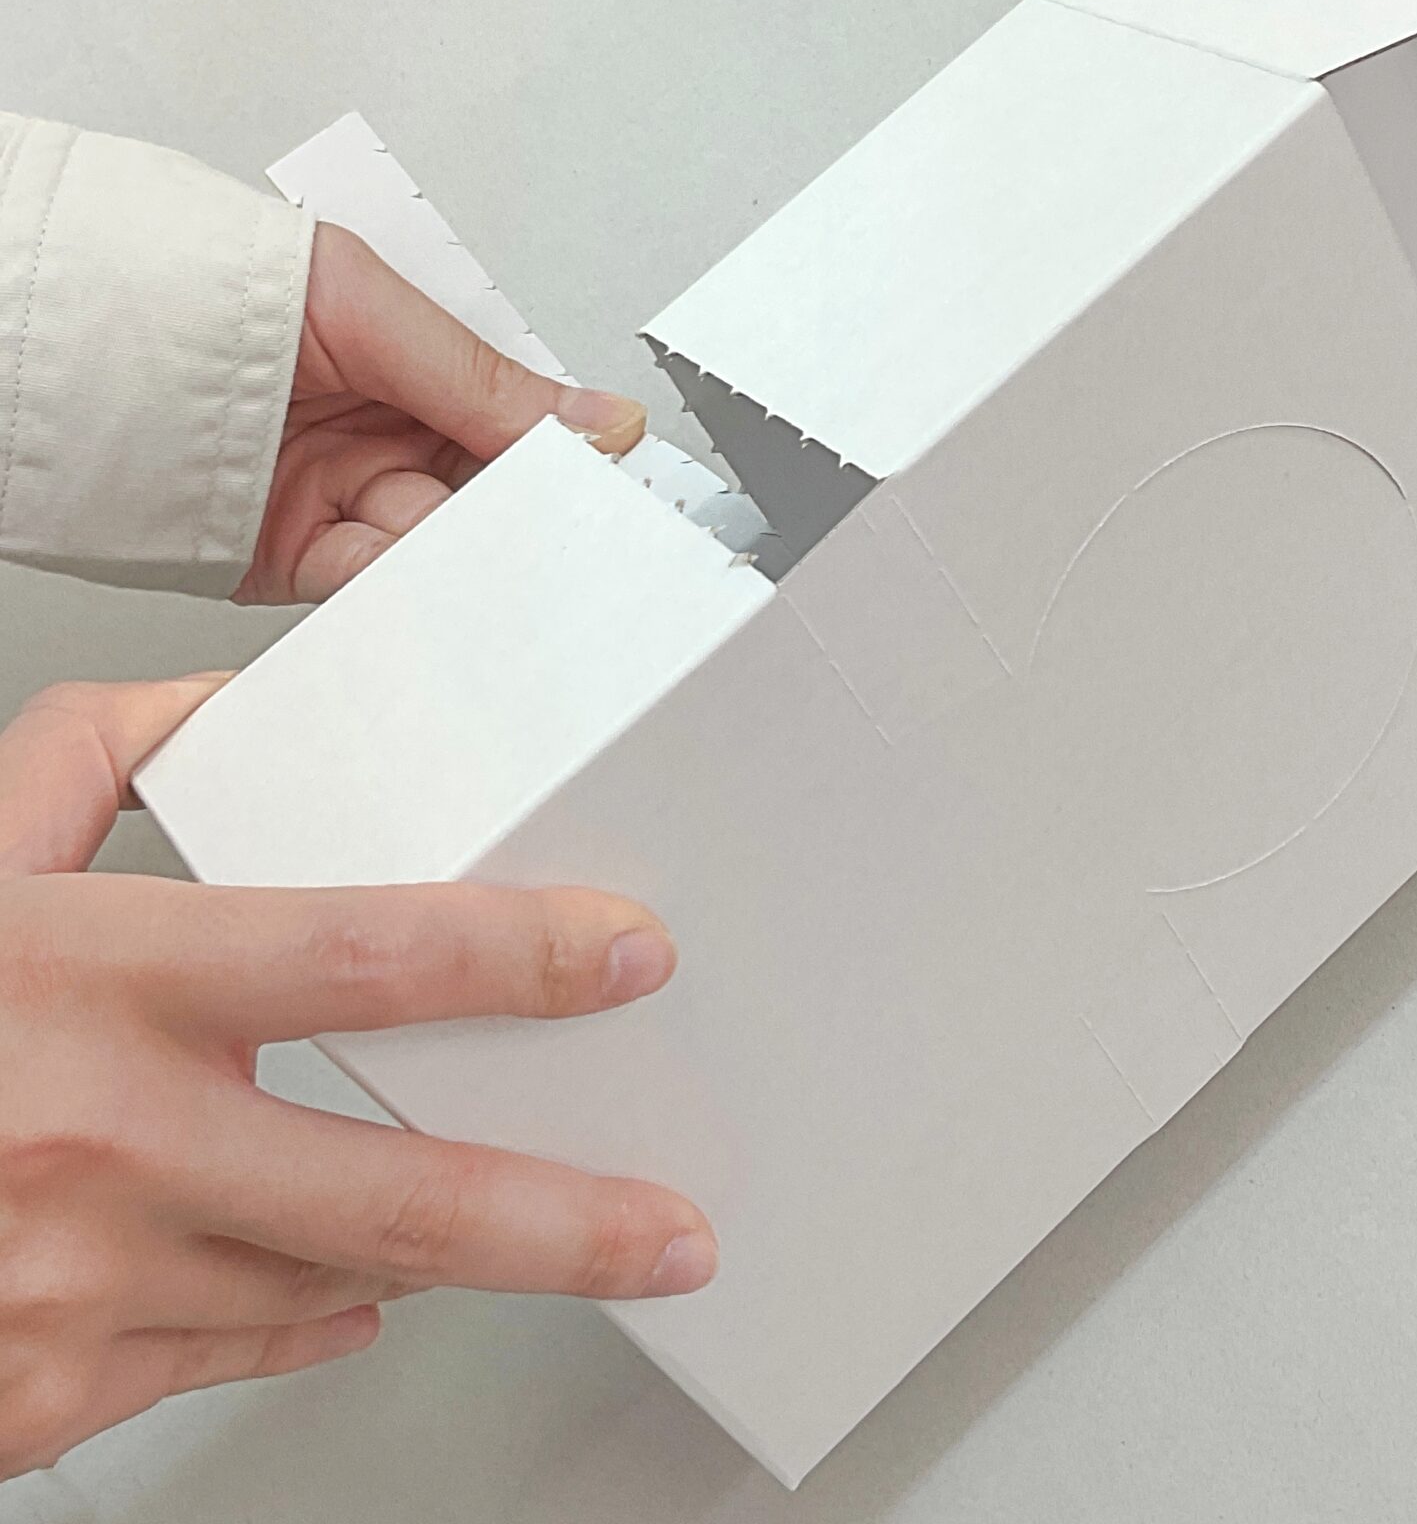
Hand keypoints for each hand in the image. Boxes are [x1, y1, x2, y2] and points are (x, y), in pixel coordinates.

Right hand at [0, 676, 714, 1480]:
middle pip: (390, 1192)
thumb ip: (84, 763)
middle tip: (672, 1233)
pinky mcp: (47, 1391)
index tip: (624, 956)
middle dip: (562, 1223)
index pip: (360, 954)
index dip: (516, 956)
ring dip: (430, 1253)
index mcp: (86, 981)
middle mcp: (92, 1143)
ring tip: (518, 1223)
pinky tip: (342, 1286)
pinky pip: (232, 1349)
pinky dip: (306, 1313)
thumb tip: (225, 707)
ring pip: (323, 1278)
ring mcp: (71, 1287)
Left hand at [238, 222, 649, 602]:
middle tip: (559, 519)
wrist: (67, 347)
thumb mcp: (366, 308)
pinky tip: (430, 570)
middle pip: (483, 485)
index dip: (560, 448)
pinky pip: (372, 579)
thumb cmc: (198, 287)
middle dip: (516, 505)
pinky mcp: (297, 556)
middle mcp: (378, 424)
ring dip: (461, 545)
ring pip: (435, 537)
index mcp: (409, 356)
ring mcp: (340, 492)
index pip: (512, 414)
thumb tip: (596, 418)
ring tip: (488, 540)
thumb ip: (484, 378)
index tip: (612, 474)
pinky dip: (403, 584)